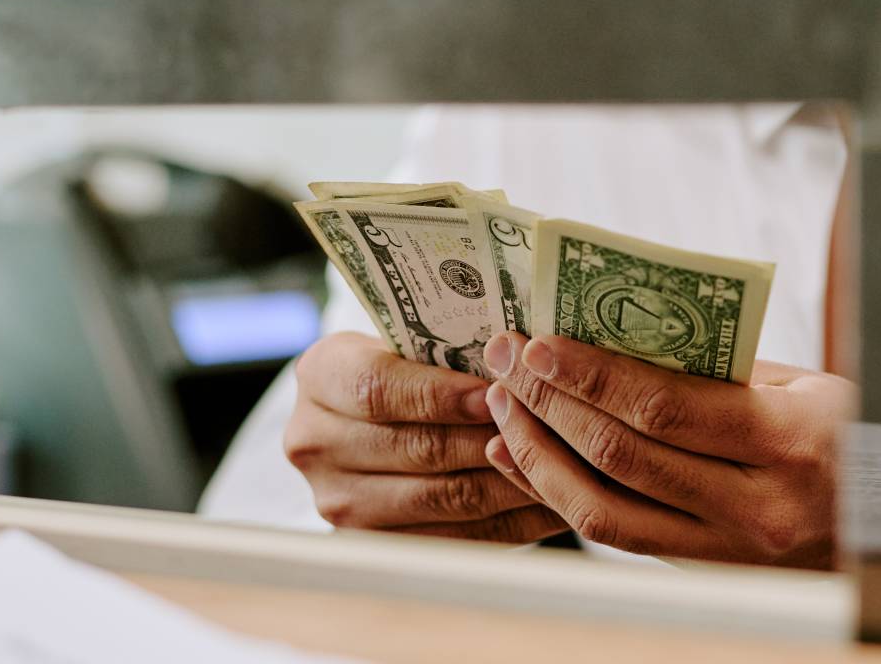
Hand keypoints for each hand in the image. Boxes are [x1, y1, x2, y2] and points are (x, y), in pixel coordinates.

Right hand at [283, 332, 567, 542]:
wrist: (372, 418)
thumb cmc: (409, 362)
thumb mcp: (411, 337)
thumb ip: (452, 346)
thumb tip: (522, 358)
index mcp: (321, 376)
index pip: (379, 389)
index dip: (443, 395)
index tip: (498, 390)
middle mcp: (316, 442)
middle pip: (418, 449)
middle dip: (493, 438)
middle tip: (551, 429)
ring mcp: (341, 502)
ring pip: (444, 498)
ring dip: (511, 482)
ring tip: (564, 465)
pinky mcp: (379, 543)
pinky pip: (458, 537)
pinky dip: (511, 521)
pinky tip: (550, 501)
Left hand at [479, 332, 852, 567]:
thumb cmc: (847, 438)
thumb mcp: (807, 389)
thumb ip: (722, 368)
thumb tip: (618, 334)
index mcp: (790, 443)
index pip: (668, 408)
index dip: (592, 376)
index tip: (540, 344)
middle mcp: (758, 507)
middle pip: (624, 456)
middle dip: (551, 403)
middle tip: (507, 361)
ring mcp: (728, 551)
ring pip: (604, 510)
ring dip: (540, 453)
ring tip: (506, 405)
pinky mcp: (702, 570)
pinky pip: (615, 534)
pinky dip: (559, 493)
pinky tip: (524, 456)